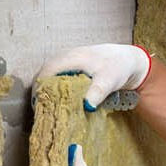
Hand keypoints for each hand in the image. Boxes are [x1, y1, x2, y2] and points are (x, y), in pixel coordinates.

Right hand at [36, 43, 151, 110]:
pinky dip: (53, 86)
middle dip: (40, 90)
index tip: (38, 105)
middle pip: (44, 73)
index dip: (39, 88)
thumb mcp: (110, 80)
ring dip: (46, 89)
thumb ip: (98, 91)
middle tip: (40, 109)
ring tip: (46, 106)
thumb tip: (86, 105)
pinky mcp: (71, 65)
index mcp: (72, 57)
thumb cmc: (118, 68)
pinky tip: (57, 99)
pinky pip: (56, 75)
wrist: (127, 60)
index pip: (46, 72)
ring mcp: (68, 59)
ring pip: (49, 74)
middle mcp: (66, 56)